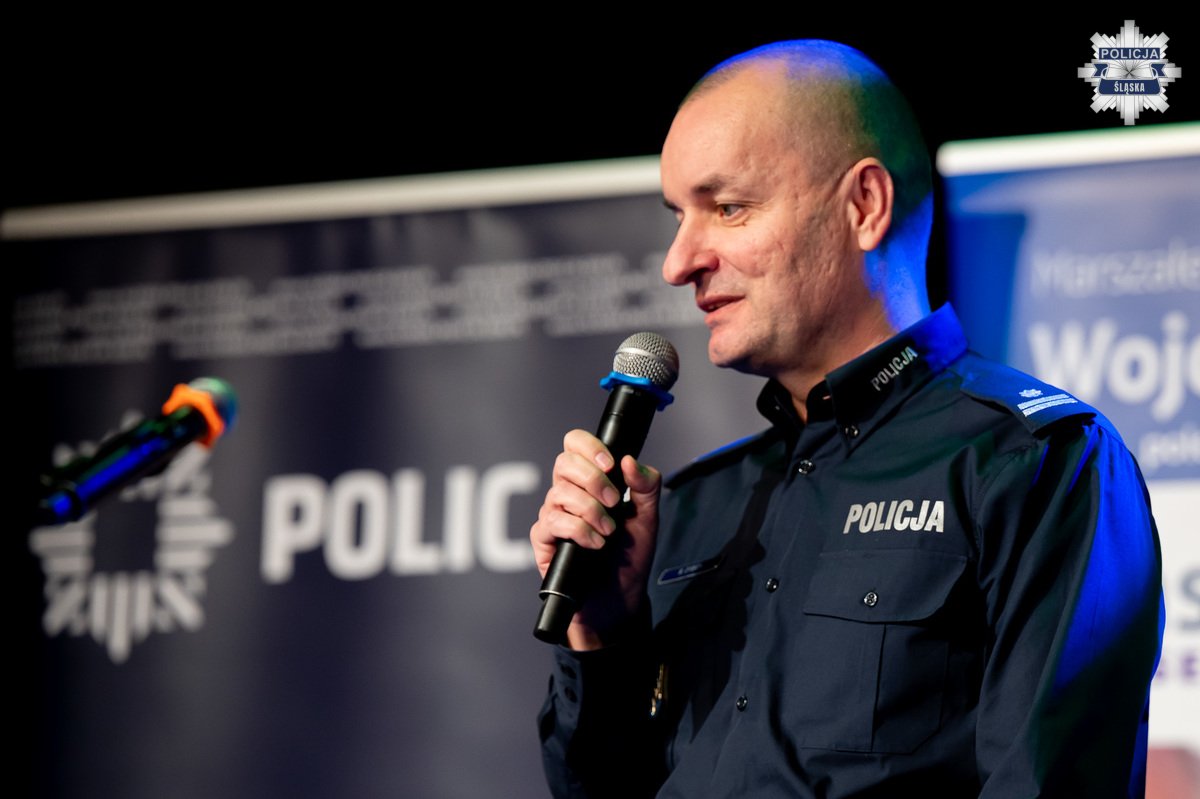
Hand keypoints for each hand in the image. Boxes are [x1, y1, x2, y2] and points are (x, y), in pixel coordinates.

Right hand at [531, 429, 661, 649]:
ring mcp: (553, 515)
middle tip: (614, 502)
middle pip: (563, 462)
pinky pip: (553, 522)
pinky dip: (578, 531)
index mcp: (590, 480)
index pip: (575, 444)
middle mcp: (567, 493)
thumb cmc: (630, 556)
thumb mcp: (648, 518)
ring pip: (559, 493)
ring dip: (590, 511)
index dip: (588, 446)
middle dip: (593, 479)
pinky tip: (595, 544)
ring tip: (609, 532)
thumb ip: (646, 485)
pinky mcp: (543, 539)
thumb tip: (629, 460)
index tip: (610, 464)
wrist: (620, 598)